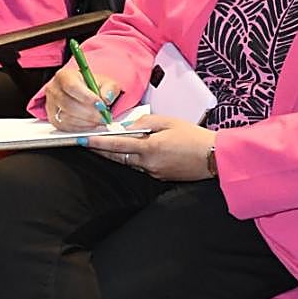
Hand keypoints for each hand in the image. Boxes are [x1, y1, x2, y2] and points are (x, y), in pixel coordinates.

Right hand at [42, 65, 121, 130]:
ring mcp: (51, 104)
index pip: (72, 86)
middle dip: (89, 113)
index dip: (87, 97)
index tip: (101, 104)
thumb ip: (109, 89)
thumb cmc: (94, 86)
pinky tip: (90, 124)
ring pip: (65, 117)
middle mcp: (54, 89)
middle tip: (103, 116)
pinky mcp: (52, 118)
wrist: (86, 93)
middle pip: (68, 104)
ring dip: (85, 122)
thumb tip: (106, 99)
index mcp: (65, 75)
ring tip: (99, 120)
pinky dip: (80, 128)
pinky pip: (64, 126)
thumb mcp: (107, 82)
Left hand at [85, 114, 215, 181]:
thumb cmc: (195, 137)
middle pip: (118, 156)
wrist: (214, 157)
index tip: (83, 140)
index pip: (117, 144)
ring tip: (112, 145)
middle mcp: (148, 163)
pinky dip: (136, 159)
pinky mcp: (160, 177)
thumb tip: (130, 125)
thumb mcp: (170, 122)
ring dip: (119, 154)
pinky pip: (142, 167)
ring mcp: (154, 172)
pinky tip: (139, 152)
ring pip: (129, 162)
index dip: (98, 142)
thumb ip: (147, 122)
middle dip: (102, 150)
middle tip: (88, 143)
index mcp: (150, 147)